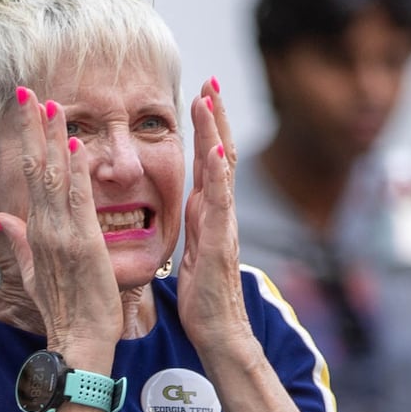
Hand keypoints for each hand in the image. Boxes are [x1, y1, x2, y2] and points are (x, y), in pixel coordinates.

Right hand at [0, 88, 121, 347]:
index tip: (26, 111)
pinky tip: (75, 145)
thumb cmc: (65, 311)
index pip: (31, 177)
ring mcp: (63, 235)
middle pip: (36, 168)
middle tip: (27, 92)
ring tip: (50, 105)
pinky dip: (75, 172)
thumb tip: (4, 218)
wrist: (79, 341)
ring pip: (55, 178)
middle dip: (32, 129)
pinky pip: (78, 201)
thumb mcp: (35, 274)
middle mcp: (46, 228)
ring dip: (52, 140)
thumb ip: (20, 243)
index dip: (28, 142)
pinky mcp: (83, 244)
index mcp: (37, 232)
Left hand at [177, 79, 256, 355]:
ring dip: (217, 132)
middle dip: (216, 116)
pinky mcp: (221, 241)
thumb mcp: (191, 251)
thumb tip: (187, 205)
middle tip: (209, 80)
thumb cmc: (203, 298)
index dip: (206, 127)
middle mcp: (219, 211)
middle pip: (222, 153)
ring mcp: (223, 223)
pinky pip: (220, 202)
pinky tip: (217, 151)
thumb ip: (192, 225)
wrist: (218, 332)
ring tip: (210, 100)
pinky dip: (220, 174)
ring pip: (223, 169)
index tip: (199, 93)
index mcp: (207, 211)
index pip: (209, 159)